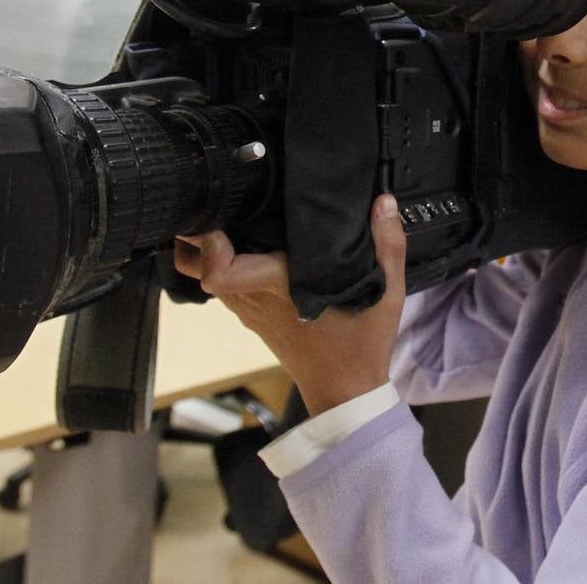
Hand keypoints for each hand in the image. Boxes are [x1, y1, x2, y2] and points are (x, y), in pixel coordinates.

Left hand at [173, 194, 407, 415]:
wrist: (346, 391)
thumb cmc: (363, 342)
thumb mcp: (388, 293)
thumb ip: (388, 245)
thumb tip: (383, 200)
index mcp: (277, 286)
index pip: (217, 270)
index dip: (209, 242)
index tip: (225, 209)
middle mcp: (253, 296)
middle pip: (198, 265)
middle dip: (201, 230)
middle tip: (219, 197)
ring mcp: (248, 309)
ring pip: (205, 275)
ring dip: (210, 245)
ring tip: (233, 210)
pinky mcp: (251, 317)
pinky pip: (224, 284)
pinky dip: (224, 262)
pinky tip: (248, 240)